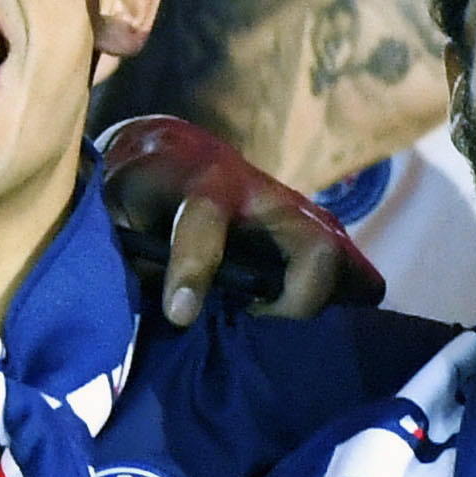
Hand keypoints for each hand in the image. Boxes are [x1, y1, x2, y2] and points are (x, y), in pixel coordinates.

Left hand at [92, 113, 379, 327]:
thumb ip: (128, 250)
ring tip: (277, 324)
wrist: (174, 152)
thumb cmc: (139, 189)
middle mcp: (269, 196)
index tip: (180, 315)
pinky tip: (308, 321)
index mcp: (205, 181)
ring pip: (346, 264)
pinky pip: (360, 277)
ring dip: (323, 305)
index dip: (193, 269)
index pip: (206, 220)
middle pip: (316, 248)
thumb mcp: (115, 208)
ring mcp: (306, 215)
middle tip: (253, 320)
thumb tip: (156, 305)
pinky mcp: (324, 234)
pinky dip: (343, 303)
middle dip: (296, 300)